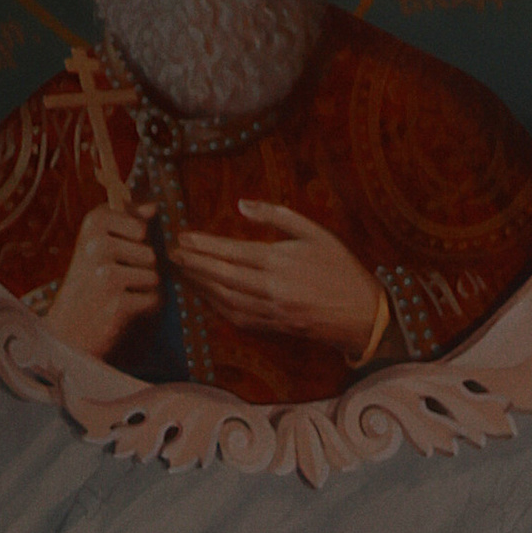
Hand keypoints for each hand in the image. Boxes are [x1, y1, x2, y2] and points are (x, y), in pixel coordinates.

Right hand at [48, 201, 160, 358]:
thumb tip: (154, 206)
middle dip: (142, 270)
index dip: (137, 244)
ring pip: (154, 276)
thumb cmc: (87, 283)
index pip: (140, 226)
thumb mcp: (97, 243)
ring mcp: (107, 275)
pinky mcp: (118, 304)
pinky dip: (145, 308)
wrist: (67, 330)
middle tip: (115, 281)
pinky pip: (154, 299)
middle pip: (150, 253)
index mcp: (93, 225)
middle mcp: (98, 246)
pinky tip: (124, 310)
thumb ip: (127, 221)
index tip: (116, 254)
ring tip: (120, 295)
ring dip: (144, 290)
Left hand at [170, 203, 383, 357]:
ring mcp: (270, 312)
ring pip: (223, 300)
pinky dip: (215, 306)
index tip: (182, 237)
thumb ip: (278, 215)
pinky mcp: (272, 328)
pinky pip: (236, 317)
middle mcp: (271, 289)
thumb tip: (242, 204)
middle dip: (192, 266)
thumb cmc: (340, 268)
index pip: (231, 252)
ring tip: (180, 274)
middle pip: (220, 276)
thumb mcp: (315, 232)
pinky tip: (202, 296)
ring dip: (198, 287)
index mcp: (280, 262)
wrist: (361, 314)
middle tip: (170, 255)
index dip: (202, 245)